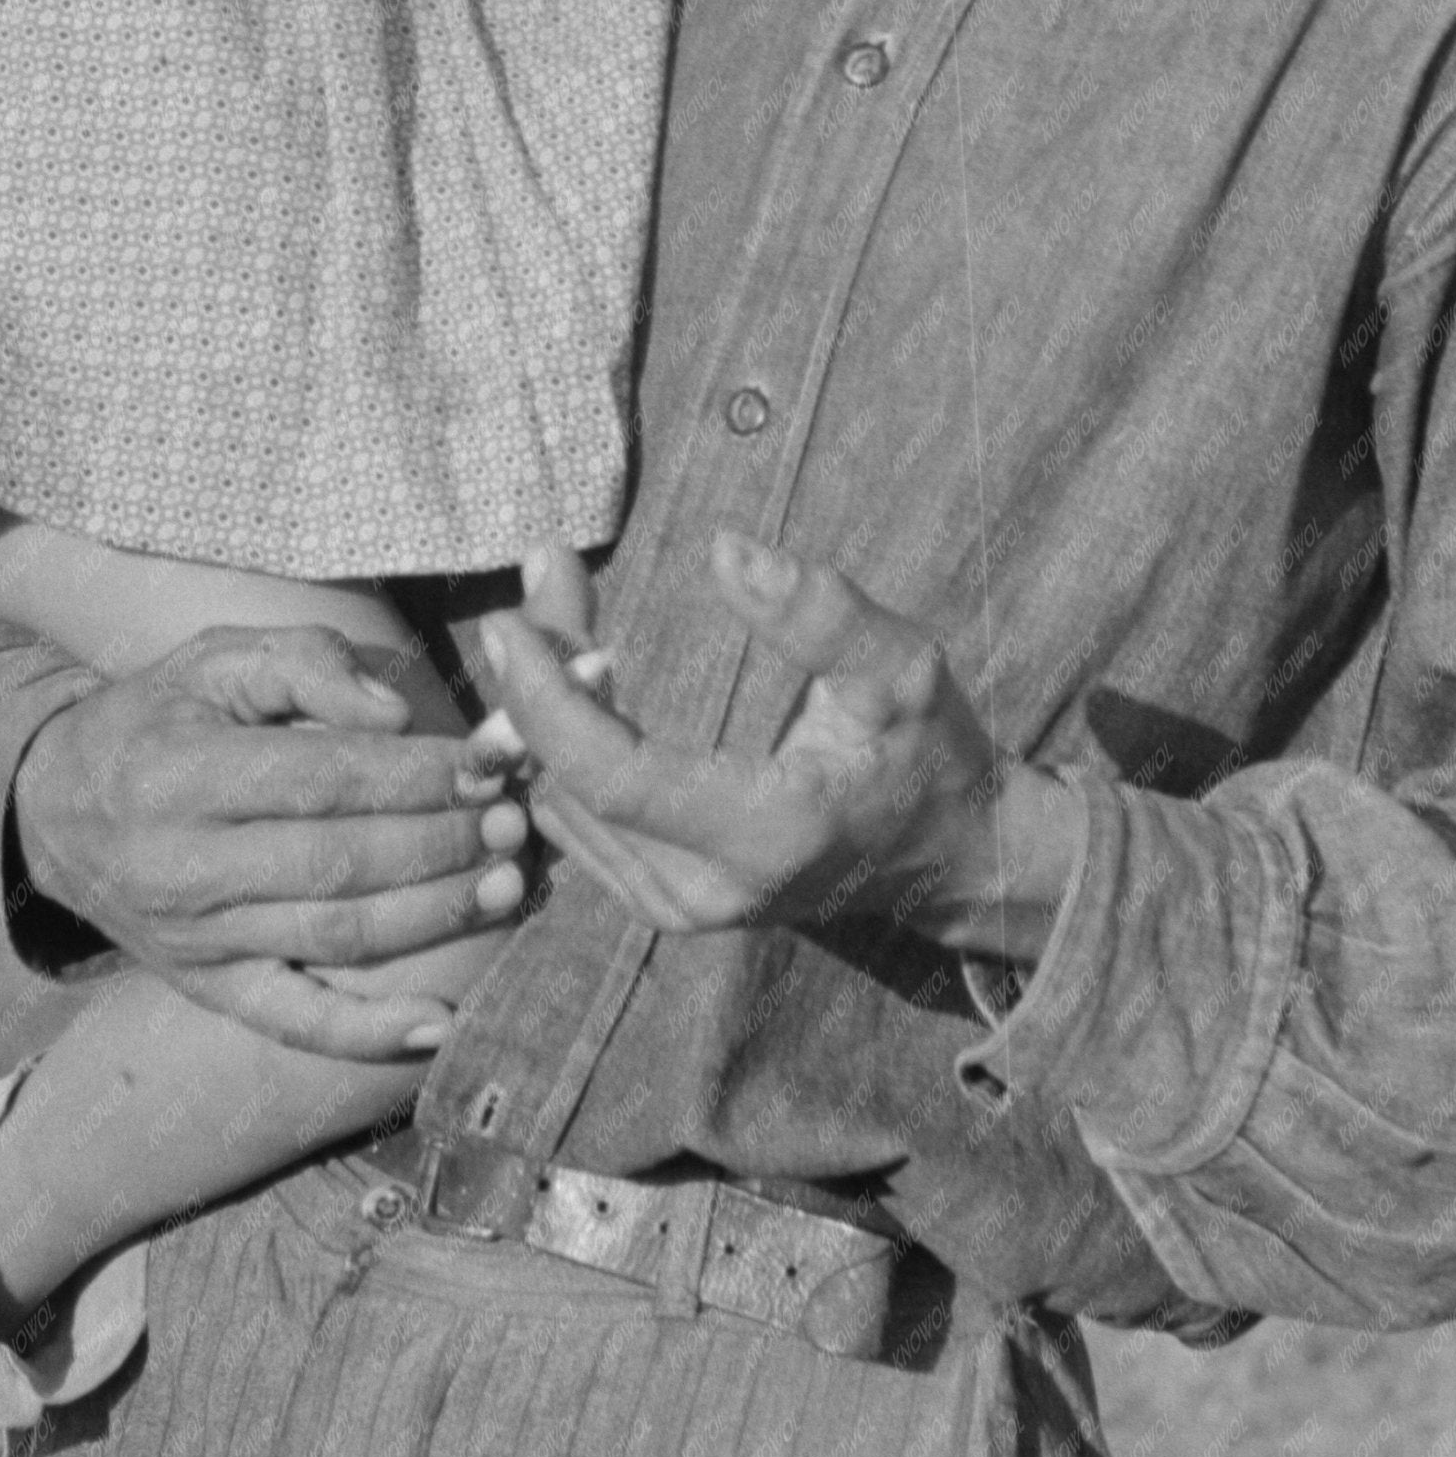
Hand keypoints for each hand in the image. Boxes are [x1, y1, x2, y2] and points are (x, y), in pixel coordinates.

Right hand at [12, 624, 531, 1059]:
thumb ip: (307, 664)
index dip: (413, 774)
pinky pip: (293, 1022)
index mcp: (181, 774)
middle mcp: (184, 867)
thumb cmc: (162, 717)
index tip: (488, 763)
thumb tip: (397, 715)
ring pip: (333, 935)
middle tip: (513, 823)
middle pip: (337, 862)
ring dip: (432, 916)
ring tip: (505, 886)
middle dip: (439, 844)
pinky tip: (440, 1026)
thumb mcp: (217, 659)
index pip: (320, 779)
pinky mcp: (209, 987)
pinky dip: (368, 1034)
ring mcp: (199, 939)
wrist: (58, 809)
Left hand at [477, 538, 1083, 962]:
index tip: (511, 620)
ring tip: (567, 607)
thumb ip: (818, 612)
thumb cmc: (926, 750)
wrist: (944, 856)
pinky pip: (574, 818)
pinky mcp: (659, 901)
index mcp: (765, 832)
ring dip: (545, 704)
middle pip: (571, 782)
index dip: (548, 701)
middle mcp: (708, 891)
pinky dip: (561, 742)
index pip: (616, 779)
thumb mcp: (899, 667)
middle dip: (540, 675)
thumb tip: (723, 548)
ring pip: (559, 800)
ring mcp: (677, 908)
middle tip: (547, 574)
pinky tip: (582, 673)